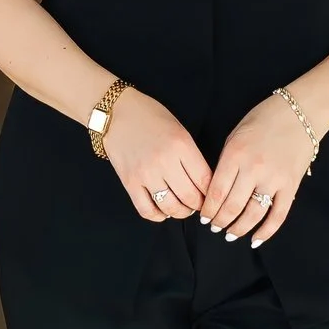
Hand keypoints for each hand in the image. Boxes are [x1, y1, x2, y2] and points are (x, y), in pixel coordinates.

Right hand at [101, 87, 210, 225]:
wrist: (116, 113)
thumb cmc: (150, 117)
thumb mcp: (180, 130)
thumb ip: (192, 156)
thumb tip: (203, 184)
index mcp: (181, 146)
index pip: (205, 181)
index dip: (212, 194)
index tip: (211, 196)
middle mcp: (165, 162)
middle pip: (190, 198)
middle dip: (198, 206)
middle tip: (198, 204)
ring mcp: (145, 174)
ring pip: (170, 207)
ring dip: (180, 212)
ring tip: (182, 207)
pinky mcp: (129, 182)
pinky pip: (147, 210)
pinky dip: (158, 216)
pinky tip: (162, 210)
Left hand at [200, 92, 316, 243]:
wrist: (300, 112)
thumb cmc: (264, 119)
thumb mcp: (235, 134)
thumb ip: (226, 162)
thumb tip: (217, 189)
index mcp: (235, 155)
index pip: (217, 192)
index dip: (208, 210)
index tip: (203, 217)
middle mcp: (253, 170)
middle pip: (232, 206)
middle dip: (220, 221)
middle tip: (214, 227)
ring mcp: (274, 179)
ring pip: (253, 214)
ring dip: (239, 229)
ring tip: (230, 234)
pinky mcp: (291, 186)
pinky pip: (278, 215)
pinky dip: (267, 231)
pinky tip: (256, 239)